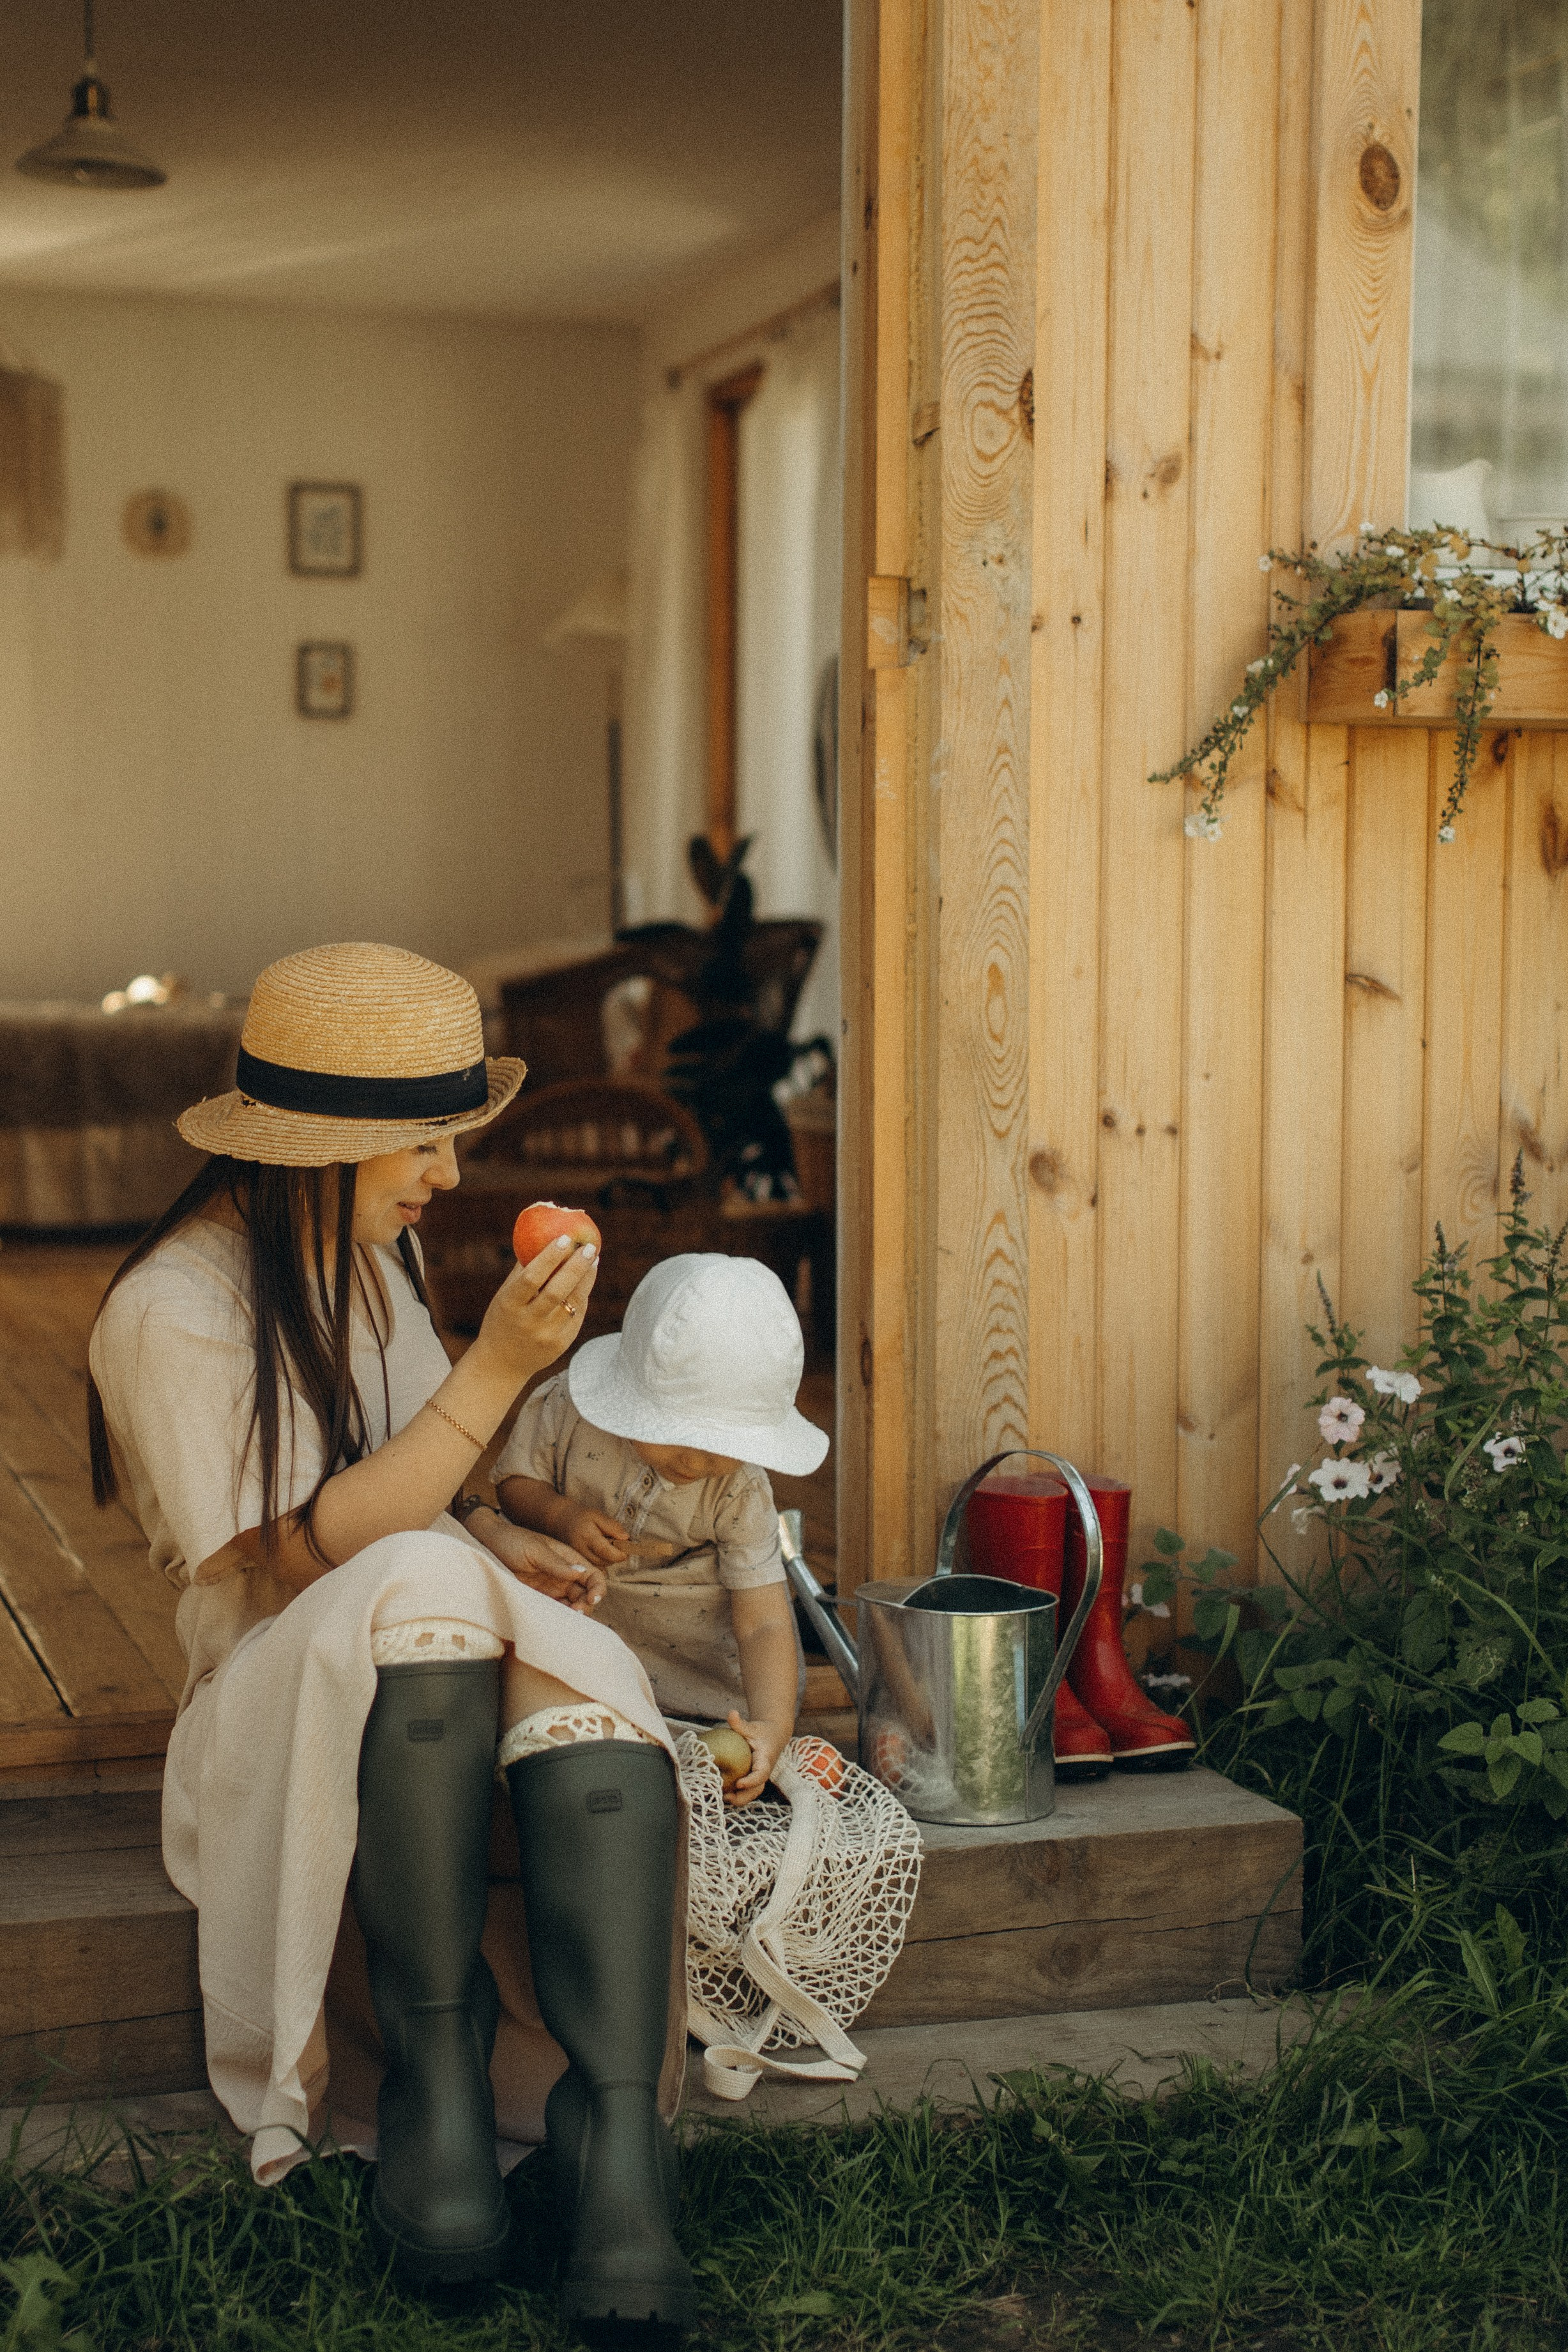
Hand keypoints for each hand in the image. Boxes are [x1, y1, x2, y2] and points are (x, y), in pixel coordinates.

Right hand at [473, 1235, 598, 1384]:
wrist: (501, 1364)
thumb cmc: (503, 1319)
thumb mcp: (504, 1296)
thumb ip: (523, 1270)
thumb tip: (542, 1237)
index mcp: (509, 1304)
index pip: (531, 1278)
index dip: (549, 1257)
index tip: (565, 1238)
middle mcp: (528, 1321)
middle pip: (557, 1291)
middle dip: (575, 1266)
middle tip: (588, 1247)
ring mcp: (546, 1335)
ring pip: (573, 1303)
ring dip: (586, 1279)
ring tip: (593, 1259)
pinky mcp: (561, 1344)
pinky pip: (577, 1315)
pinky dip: (583, 1295)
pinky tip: (586, 1280)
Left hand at [480, 1513, 607, 1615]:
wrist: (487, 1546)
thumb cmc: (512, 1541)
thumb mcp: (535, 1550)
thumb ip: (556, 1563)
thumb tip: (581, 1572)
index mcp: (568, 1558)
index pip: (593, 1575)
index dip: (598, 1588)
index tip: (591, 1599)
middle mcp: (564, 1574)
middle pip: (586, 1594)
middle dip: (586, 1606)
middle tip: (576, 1613)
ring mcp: (552, 1587)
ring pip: (573, 1605)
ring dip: (574, 1614)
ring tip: (566, 1619)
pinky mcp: (539, 1598)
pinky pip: (555, 1610)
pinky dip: (559, 1617)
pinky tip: (555, 1620)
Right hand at [562, 1506, 631, 1566]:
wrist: (562, 1522)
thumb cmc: (582, 1517)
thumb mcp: (598, 1515)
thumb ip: (612, 1526)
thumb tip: (626, 1538)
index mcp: (588, 1537)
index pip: (606, 1551)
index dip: (620, 1553)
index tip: (628, 1548)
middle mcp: (582, 1551)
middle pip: (605, 1561)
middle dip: (616, 1555)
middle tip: (617, 1543)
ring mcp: (579, 1559)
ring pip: (602, 1566)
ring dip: (609, 1559)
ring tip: (607, 1545)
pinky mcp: (579, 1563)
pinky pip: (596, 1567)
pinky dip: (602, 1561)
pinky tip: (600, 1551)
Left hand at [724, 1708, 792, 1807]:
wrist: (773, 1736)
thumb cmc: (761, 1731)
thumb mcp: (752, 1726)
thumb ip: (740, 1723)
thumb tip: (731, 1713)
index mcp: (765, 1759)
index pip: (761, 1773)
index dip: (751, 1780)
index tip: (739, 1783)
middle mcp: (764, 1771)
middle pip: (757, 1789)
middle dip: (743, 1796)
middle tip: (726, 1797)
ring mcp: (760, 1777)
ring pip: (753, 1793)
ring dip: (739, 1799)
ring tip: (722, 1798)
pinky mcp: (755, 1779)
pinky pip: (748, 1791)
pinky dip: (737, 1795)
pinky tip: (722, 1794)